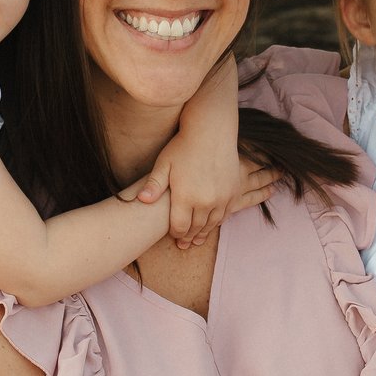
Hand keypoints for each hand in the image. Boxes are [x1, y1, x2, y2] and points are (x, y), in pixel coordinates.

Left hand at [135, 143, 277, 249]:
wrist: (212, 131)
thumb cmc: (183, 146)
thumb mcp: (163, 164)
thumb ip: (153, 184)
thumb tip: (142, 201)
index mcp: (185, 197)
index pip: (179, 227)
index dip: (176, 234)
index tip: (173, 236)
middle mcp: (205, 201)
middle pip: (196, 228)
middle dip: (189, 237)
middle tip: (185, 244)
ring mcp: (221, 198)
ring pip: (212, 224)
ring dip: (204, 232)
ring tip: (198, 239)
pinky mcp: (233, 191)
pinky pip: (225, 214)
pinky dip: (217, 221)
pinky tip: (211, 223)